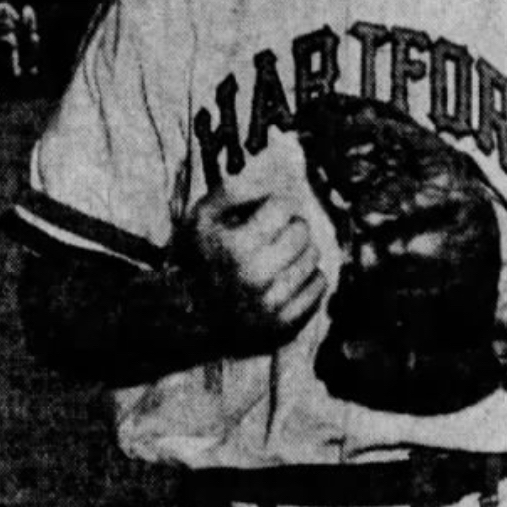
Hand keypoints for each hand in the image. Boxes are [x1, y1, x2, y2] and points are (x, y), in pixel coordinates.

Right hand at [186, 184, 326, 355]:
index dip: (276, 205)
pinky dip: (308, 278)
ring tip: (281, 256)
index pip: (282, 207)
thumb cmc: (199, 257)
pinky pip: (318, 286)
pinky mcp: (283, 324)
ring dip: (301, 252)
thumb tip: (272, 182)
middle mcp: (255, 276)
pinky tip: (289, 277)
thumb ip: (233, 191)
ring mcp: (271, 303)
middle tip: (276, 234)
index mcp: (234, 246)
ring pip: (313, 258)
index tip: (267, 213)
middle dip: (291, 227)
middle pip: (302, 232)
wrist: (187, 314)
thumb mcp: (202, 216)